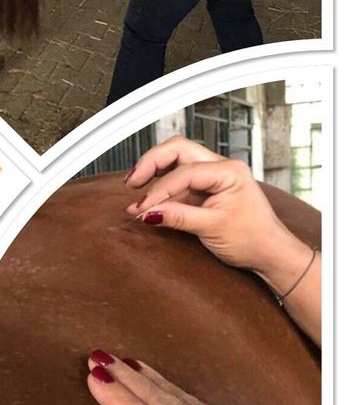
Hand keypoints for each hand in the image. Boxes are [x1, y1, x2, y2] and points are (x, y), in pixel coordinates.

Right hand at [124, 136, 306, 278]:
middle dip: (151, 162)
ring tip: (135, 185)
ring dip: (154, 170)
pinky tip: (149, 197)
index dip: (159, 190)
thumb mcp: (212, 229)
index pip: (184, 173)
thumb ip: (178, 216)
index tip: (143, 207)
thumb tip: (146, 212)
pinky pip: (179, 177)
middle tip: (132, 181)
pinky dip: (161, 184)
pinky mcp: (206, 186)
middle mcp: (221, 166)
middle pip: (177, 150)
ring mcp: (213, 174)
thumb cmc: (254, 240)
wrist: (272, 255)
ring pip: (176, 159)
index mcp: (229, 171)